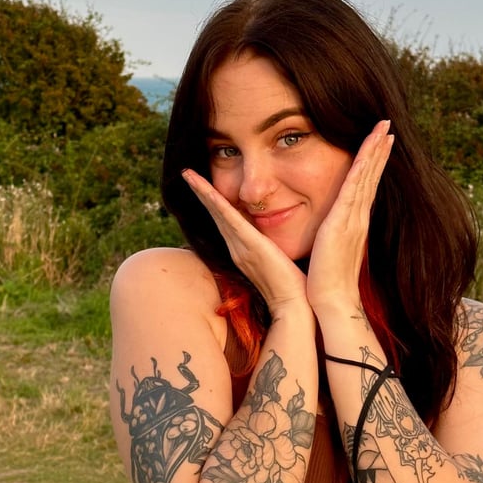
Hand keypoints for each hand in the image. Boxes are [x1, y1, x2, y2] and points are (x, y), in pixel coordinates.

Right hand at [181, 169, 306, 313]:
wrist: (294, 308)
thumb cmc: (294, 289)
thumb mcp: (281, 264)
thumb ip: (275, 251)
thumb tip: (280, 243)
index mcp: (245, 251)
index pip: (227, 221)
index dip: (214, 203)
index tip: (205, 187)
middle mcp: (238, 248)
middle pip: (216, 214)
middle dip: (202, 193)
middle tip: (188, 174)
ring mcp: (241, 247)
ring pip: (218, 213)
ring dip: (203, 192)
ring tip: (189, 175)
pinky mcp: (250, 246)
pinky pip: (229, 218)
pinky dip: (215, 202)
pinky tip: (205, 188)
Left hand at [306, 120, 393, 314]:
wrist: (332, 300)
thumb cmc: (327, 281)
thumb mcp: (328, 251)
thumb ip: (330, 237)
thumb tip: (326, 232)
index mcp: (354, 223)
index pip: (365, 188)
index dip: (373, 165)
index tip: (380, 144)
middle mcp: (358, 217)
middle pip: (371, 177)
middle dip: (380, 150)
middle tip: (387, 126)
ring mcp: (354, 217)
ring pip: (367, 176)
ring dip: (376, 151)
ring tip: (384, 129)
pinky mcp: (345, 219)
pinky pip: (357, 185)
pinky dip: (365, 165)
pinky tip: (372, 148)